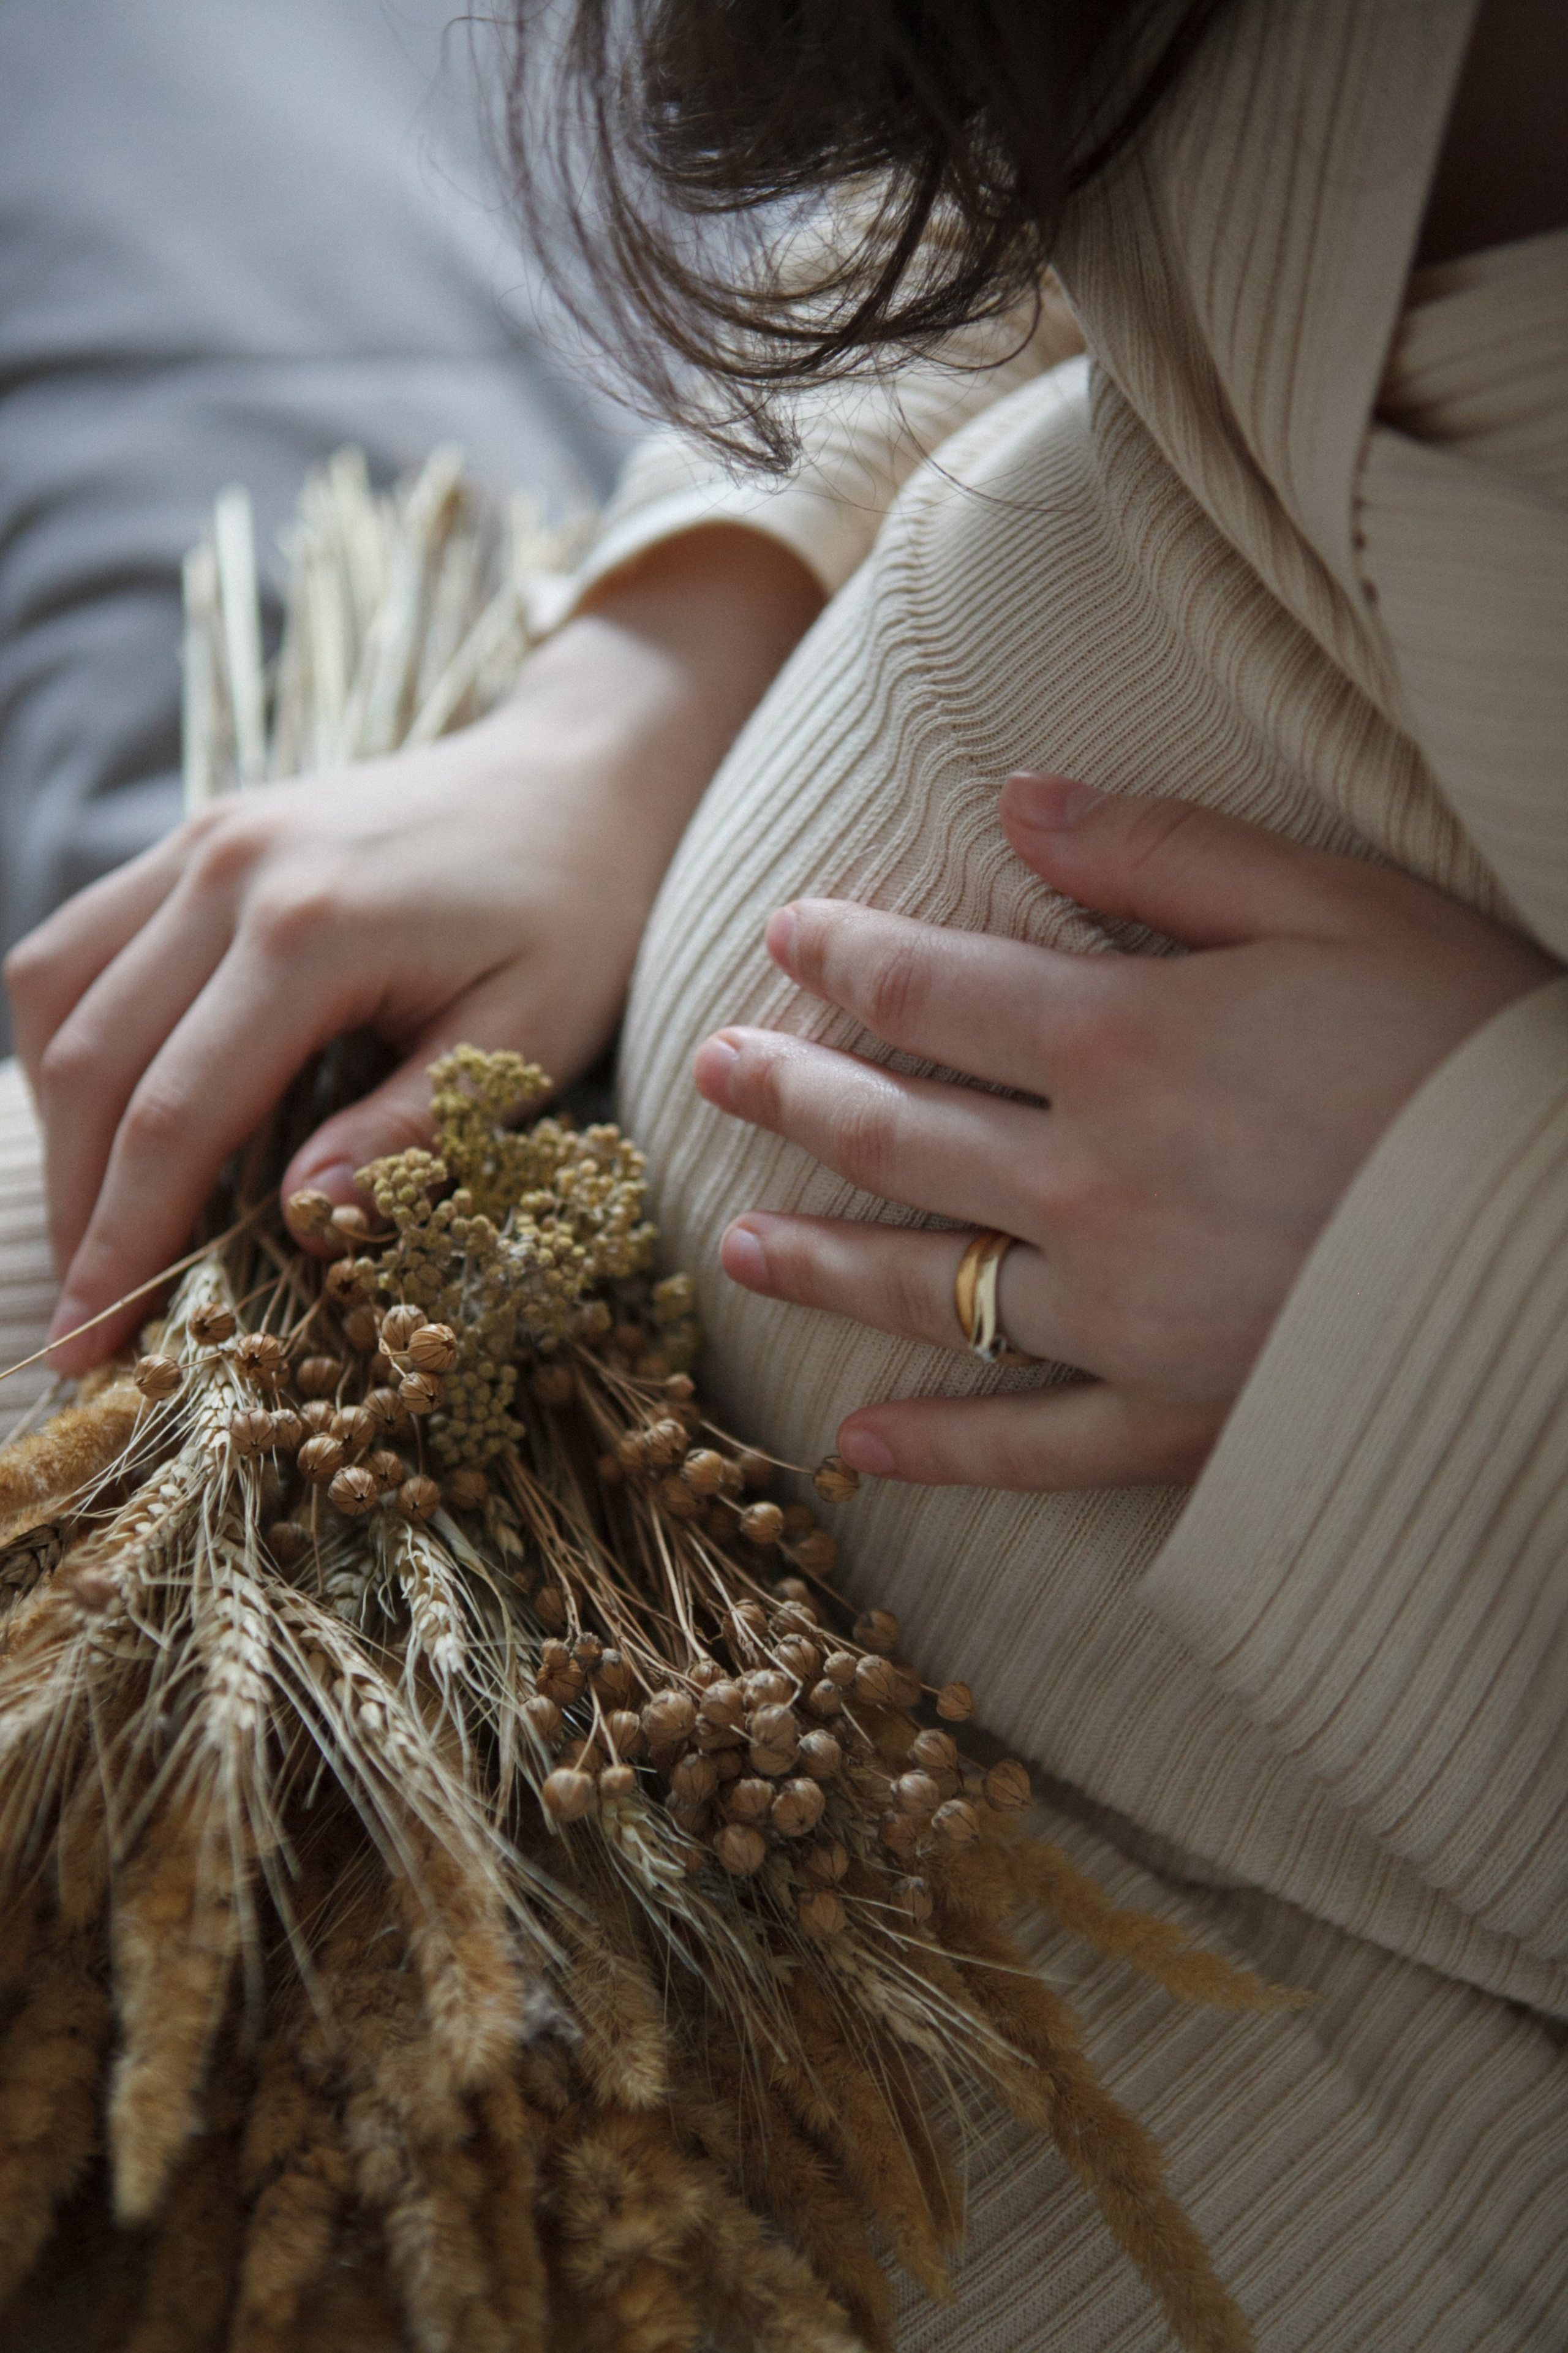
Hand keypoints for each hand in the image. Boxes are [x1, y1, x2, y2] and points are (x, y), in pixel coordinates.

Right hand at [6, 527, 821, 1372]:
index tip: (95, 1347)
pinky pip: (85, 939)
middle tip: (83, 1321)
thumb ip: (407, 1134)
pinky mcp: (203, 834)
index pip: (175, 1114)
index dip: (124, 1242)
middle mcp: (229, 871)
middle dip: (75, 1204)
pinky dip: (74, 1036)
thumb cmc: (577, 912)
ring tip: (92, 1228)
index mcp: (310, 931)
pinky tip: (111, 1114)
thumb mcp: (526, 1040)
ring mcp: (204, 839)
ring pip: (58, 989)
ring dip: (56, 1121)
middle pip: (91, 1061)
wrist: (582, 774)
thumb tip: (301, 1228)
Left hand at [694, 774, 1559, 1489]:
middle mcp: (1089, 1183)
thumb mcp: (1341, 906)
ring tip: (737, 1239)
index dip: (844, 958)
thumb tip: (1022, 799)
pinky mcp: (1173, 1420)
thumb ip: (1168, 854)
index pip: (931, 991)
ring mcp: (1121, 1314)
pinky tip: (855, 1443)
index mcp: (1123, 1042)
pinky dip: (936, 1448)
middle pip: (895, 1132)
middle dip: (795, 1091)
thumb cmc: (1481, 1056)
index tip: (783, 938)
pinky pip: (1024, 1445)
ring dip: (820, 1258)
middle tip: (714, 1067)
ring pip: (926, 1284)